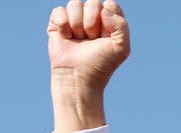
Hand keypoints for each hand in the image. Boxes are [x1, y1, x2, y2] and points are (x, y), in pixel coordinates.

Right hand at [47, 0, 130, 132]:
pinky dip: (63, 25)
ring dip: (77, 25)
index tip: (105, 36)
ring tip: (79, 40)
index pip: (110, 4)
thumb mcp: (121, 47)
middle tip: (91, 39)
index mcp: (109, 21)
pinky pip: (59, 10)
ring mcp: (75, 20)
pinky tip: (66, 38)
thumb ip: (121, 25)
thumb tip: (104, 8)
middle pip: (92, 2)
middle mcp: (92, 18)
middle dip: (91, 22)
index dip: (107, 19)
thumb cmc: (101, 64)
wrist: (79, 77)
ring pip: (74, 4)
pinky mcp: (58, 24)